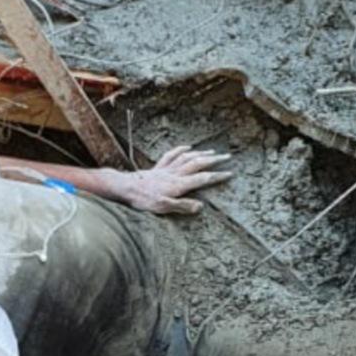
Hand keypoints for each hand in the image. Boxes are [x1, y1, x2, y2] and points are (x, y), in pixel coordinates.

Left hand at [112, 146, 232, 214]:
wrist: (125, 188)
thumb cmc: (144, 200)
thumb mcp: (164, 208)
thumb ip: (183, 206)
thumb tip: (200, 206)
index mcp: (179, 185)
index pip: (202, 179)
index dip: (217, 176)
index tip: (230, 173)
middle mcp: (175, 174)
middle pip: (198, 163)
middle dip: (214, 160)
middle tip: (228, 157)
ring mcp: (166, 169)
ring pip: (187, 157)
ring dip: (201, 154)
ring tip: (213, 152)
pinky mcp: (158, 167)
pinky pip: (172, 155)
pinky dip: (182, 150)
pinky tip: (188, 147)